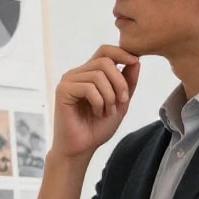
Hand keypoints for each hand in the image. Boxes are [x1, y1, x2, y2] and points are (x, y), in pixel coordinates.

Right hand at [52, 46, 140, 160]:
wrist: (81, 148)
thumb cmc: (97, 128)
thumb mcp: (120, 102)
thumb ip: (127, 82)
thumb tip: (136, 60)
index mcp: (89, 73)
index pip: (105, 50)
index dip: (121, 53)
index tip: (135, 63)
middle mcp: (77, 73)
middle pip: (105, 61)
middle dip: (120, 82)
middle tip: (122, 102)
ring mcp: (68, 81)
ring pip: (98, 75)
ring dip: (109, 96)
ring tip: (107, 111)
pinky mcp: (62, 91)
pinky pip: (88, 87)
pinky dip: (99, 102)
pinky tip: (96, 113)